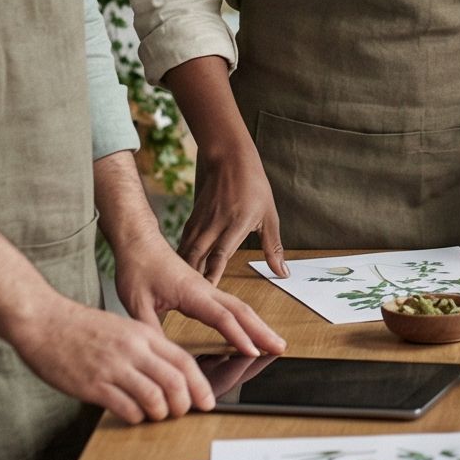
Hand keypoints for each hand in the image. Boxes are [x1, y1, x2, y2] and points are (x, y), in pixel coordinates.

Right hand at [9, 292, 217, 425]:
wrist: (43, 320)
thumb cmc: (79, 326)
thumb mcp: (121, 328)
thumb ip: (143, 347)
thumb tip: (165, 372)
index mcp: (142, 334)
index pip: (183, 361)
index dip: (199, 385)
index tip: (206, 401)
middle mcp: (132, 350)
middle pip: (175, 382)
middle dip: (185, 404)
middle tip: (183, 414)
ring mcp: (113, 368)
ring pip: (154, 397)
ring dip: (161, 413)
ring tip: (157, 416)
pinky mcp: (93, 385)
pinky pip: (126, 407)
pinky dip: (136, 417)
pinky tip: (134, 416)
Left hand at [112, 229, 286, 358]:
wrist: (138, 242)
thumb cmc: (137, 268)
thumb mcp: (135, 303)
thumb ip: (150, 329)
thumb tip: (161, 357)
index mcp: (191, 292)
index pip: (222, 317)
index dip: (239, 336)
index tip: (254, 352)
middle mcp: (205, 289)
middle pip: (241, 310)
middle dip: (262, 330)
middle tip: (280, 347)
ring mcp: (206, 288)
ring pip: (239, 307)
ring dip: (258, 324)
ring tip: (272, 341)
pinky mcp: (203, 289)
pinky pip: (230, 305)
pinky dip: (245, 318)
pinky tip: (248, 328)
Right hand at [178, 139, 282, 283]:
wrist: (231, 160)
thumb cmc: (254, 187)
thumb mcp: (269, 216)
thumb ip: (274, 247)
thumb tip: (283, 273)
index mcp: (236, 224)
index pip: (221, 253)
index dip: (212, 273)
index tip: (207, 293)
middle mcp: (215, 224)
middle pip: (198, 254)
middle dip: (191, 277)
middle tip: (187, 299)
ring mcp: (201, 221)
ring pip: (187, 249)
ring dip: (182, 269)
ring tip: (177, 291)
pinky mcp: (193, 219)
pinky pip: (184, 242)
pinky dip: (179, 257)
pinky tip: (176, 271)